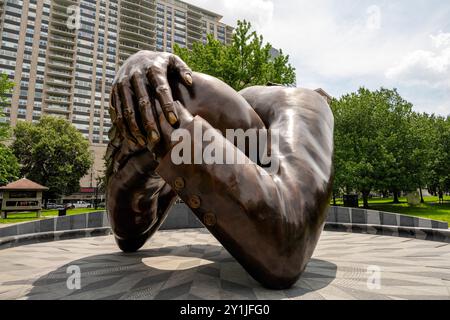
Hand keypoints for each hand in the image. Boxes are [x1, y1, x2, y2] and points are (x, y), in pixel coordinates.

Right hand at [106, 51, 192, 171]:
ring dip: (134, 127)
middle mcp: (135, 75)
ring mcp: (122, 83)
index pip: (161, 89)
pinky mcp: (114, 91)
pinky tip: (131, 139)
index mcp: (153, 68)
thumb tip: (189, 81)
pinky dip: (122, 126)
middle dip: (149, 122)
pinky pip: (117, 111)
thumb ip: (183, 69)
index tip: (174, 121)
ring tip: (142, 143)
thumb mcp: (173, 61)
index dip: (167, 105)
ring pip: (127, 109)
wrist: (136, 57)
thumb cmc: (161, 64)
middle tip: (156, 139)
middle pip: (142, 102)